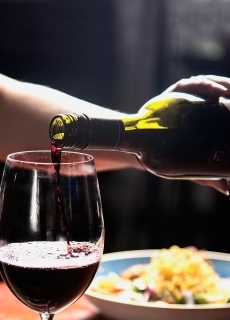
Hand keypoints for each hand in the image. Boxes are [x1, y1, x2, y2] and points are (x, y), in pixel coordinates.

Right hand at [164, 75, 229, 195]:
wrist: (143, 149)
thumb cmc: (171, 154)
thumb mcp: (193, 165)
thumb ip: (210, 175)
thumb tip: (227, 189)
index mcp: (206, 115)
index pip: (224, 101)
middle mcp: (197, 102)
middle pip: (219, 90)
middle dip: (229, 89)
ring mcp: (185, 95)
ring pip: (207, 84)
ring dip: (220, 85)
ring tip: (227, 91)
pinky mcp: (174, 93)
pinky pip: (190, 85)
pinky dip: (204, 85)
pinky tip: (214, 92)